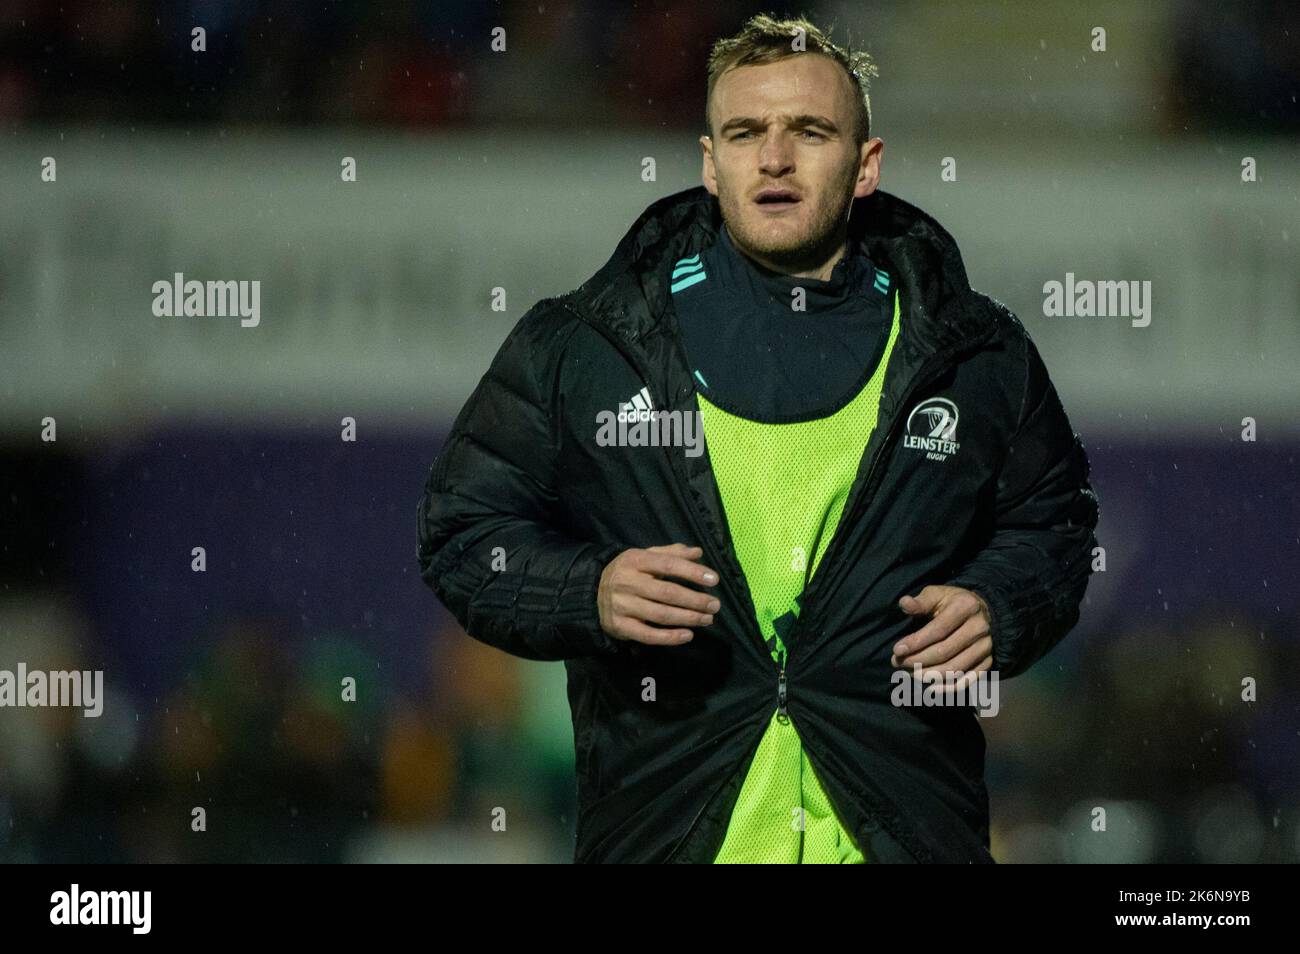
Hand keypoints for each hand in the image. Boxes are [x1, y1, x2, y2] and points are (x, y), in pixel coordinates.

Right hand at [598, 543, 721, 645]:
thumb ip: (671, 553)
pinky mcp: (619, 626)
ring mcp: (622, 606)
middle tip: (715, 605)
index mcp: (635, 560)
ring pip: (661, 615)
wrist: (593, 593)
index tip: (713, 580)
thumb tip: (697, 552)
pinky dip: (670, 637)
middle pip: (667, 592)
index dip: (692, 572)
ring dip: (688, 618)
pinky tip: (688, 635)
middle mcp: (627, 582)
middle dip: (695, 600)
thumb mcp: (645, 556)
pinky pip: (648, 635)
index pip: (668, 564)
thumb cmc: (629, 573)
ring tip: (707, 619)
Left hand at [891, 585, 993, 689]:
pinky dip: (949, 687)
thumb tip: (904, 603)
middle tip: (898, 663)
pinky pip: (968, 680)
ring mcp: (985, 647)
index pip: (938, 630)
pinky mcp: (988, 661)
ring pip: (955, 668)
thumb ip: (921, 601)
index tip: (897, 650)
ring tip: (910, 674)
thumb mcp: (937, 594)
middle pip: (944, 652)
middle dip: (917, 660)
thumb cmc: (953, 602)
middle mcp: (979, 628)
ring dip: (929, 675)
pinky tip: (931, 687)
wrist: (984, 611)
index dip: (916, 642)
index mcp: (965, 607)